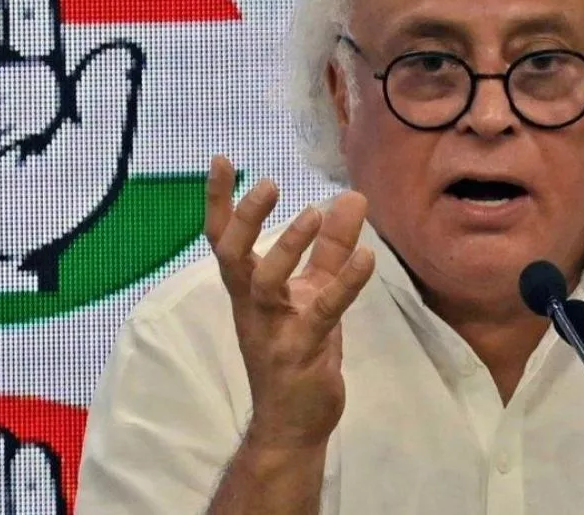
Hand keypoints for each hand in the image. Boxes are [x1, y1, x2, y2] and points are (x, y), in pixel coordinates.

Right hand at [205, 156, 374, 449]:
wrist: (294, 423)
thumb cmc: (299, 351)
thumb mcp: (315, 291)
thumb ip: (331, 247)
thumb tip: (350, 197)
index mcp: (248, 289)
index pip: (224, 240)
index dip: (218, 202)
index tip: (220, 160)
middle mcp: (253, 306)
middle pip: (233, 256)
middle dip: (245, 218)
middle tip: (266, 182)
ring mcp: (274, 330)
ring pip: (266, 284)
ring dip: (286, 247)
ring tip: (313, 213)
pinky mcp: (303, 352)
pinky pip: (321, 312)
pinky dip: (344, 283)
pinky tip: (366, 256)